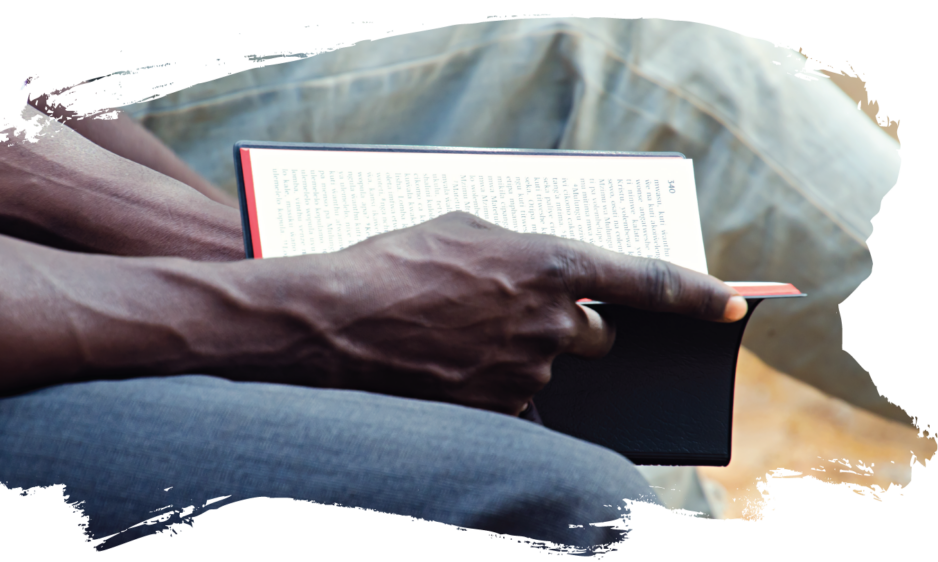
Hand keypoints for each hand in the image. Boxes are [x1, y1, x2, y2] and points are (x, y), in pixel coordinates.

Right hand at [310, 211, 746, 416]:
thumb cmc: (392, 264)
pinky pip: (517, 400)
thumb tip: (542, 271)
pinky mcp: (499, 412)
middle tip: (527, 318)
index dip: (697, 295)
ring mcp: (527, 372)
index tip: (732, 307)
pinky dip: (494, 385)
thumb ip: (520, 248)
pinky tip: (448, 367)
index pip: (647, 282)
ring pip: (552, 369)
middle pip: (599, 337)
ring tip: (460, 337)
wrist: (334, 325)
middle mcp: (551, 323)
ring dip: (525, 355)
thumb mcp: (462, 230)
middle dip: (577, 330)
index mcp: (550, 264)